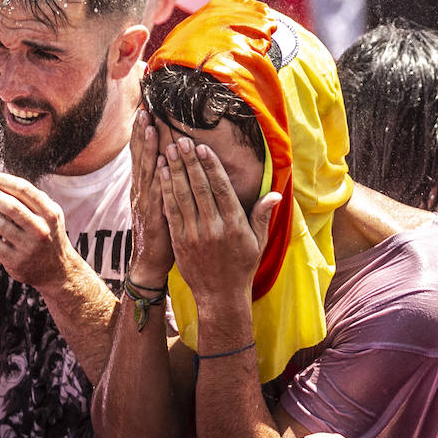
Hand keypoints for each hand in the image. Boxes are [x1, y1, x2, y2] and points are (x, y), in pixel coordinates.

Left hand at [0, 173, 73, 289]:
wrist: (57, 270)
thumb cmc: (48, 234)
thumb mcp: (50, 215)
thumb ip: (33, 199)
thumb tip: (2, 182)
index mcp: (50, 214)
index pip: (24, 190)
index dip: (4, 181)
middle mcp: (40, 230)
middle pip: (10, 206)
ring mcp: (28, 247)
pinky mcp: (15, 262)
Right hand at [127, 108, 173, 286]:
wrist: (149, 263)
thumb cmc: (159, 233)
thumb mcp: (158, 203)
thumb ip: (162, 183)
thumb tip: (169, 160)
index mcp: (143, 187)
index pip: (141, 154)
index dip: (140, 132)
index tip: (144, 110)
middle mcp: (140, 191)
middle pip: (139, 156)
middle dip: (140, 131)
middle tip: (144, 108)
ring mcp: (144, 203)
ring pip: (145, 170)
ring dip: (146, 147)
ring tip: (148, 125)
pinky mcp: (152, 216)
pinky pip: (155, 192)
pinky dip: (157, 176)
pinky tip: (161, 162)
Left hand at [159, 136, 278, 301]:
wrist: (220, 296)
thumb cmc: (242, 266)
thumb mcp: (258, 242)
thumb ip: (262, 216)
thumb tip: (275, 194)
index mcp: (234, 225)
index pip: (221, 188)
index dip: (211, 166)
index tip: (203, 147)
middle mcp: (213, 227)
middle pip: (199, 188)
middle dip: (189, 162)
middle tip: (181, 140)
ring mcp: (194, 234)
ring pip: (182, 196)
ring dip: (175, 171)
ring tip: (169, 150)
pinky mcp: (179, 241)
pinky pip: (171, 211)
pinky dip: (166, 191)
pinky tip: (162, 175)